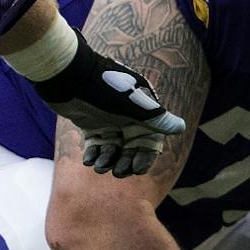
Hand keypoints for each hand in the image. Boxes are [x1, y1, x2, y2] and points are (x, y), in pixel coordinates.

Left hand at [30, 37, 185, 177]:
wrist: (69, 77)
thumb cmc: (104, 88)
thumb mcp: (132, 105)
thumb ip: (155, 118)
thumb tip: (181, 128)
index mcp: (143, 110)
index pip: (150, 139)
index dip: (146, 156)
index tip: (137, 169)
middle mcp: (128, 116)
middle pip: (132, 147)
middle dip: (126, 161)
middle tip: (118, 172)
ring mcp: (108, 120)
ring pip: (113, 148)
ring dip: (108, 160)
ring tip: (99, 168)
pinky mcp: (90, 123)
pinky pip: (96, 144)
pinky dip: (93, 154)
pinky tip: (88, 161)